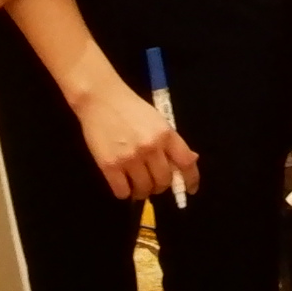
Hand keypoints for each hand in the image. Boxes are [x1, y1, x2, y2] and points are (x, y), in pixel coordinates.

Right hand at [70, 78, 201, 201]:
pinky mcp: (109, 165)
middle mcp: (151, 147)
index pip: (186, 162)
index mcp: (166, 134)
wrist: (100, 98)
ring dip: (142, 191)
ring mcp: (130, 157)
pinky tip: (122, 183)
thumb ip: (172, 142)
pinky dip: (124, 192)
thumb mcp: (158, 120)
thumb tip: (190, 160)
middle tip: (153, 182)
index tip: (191, 189)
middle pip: (164, 181)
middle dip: (161, 186)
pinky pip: (122, 192)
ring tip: (137, 185)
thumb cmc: (130, 108)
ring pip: (144, 189)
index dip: (191, 180)